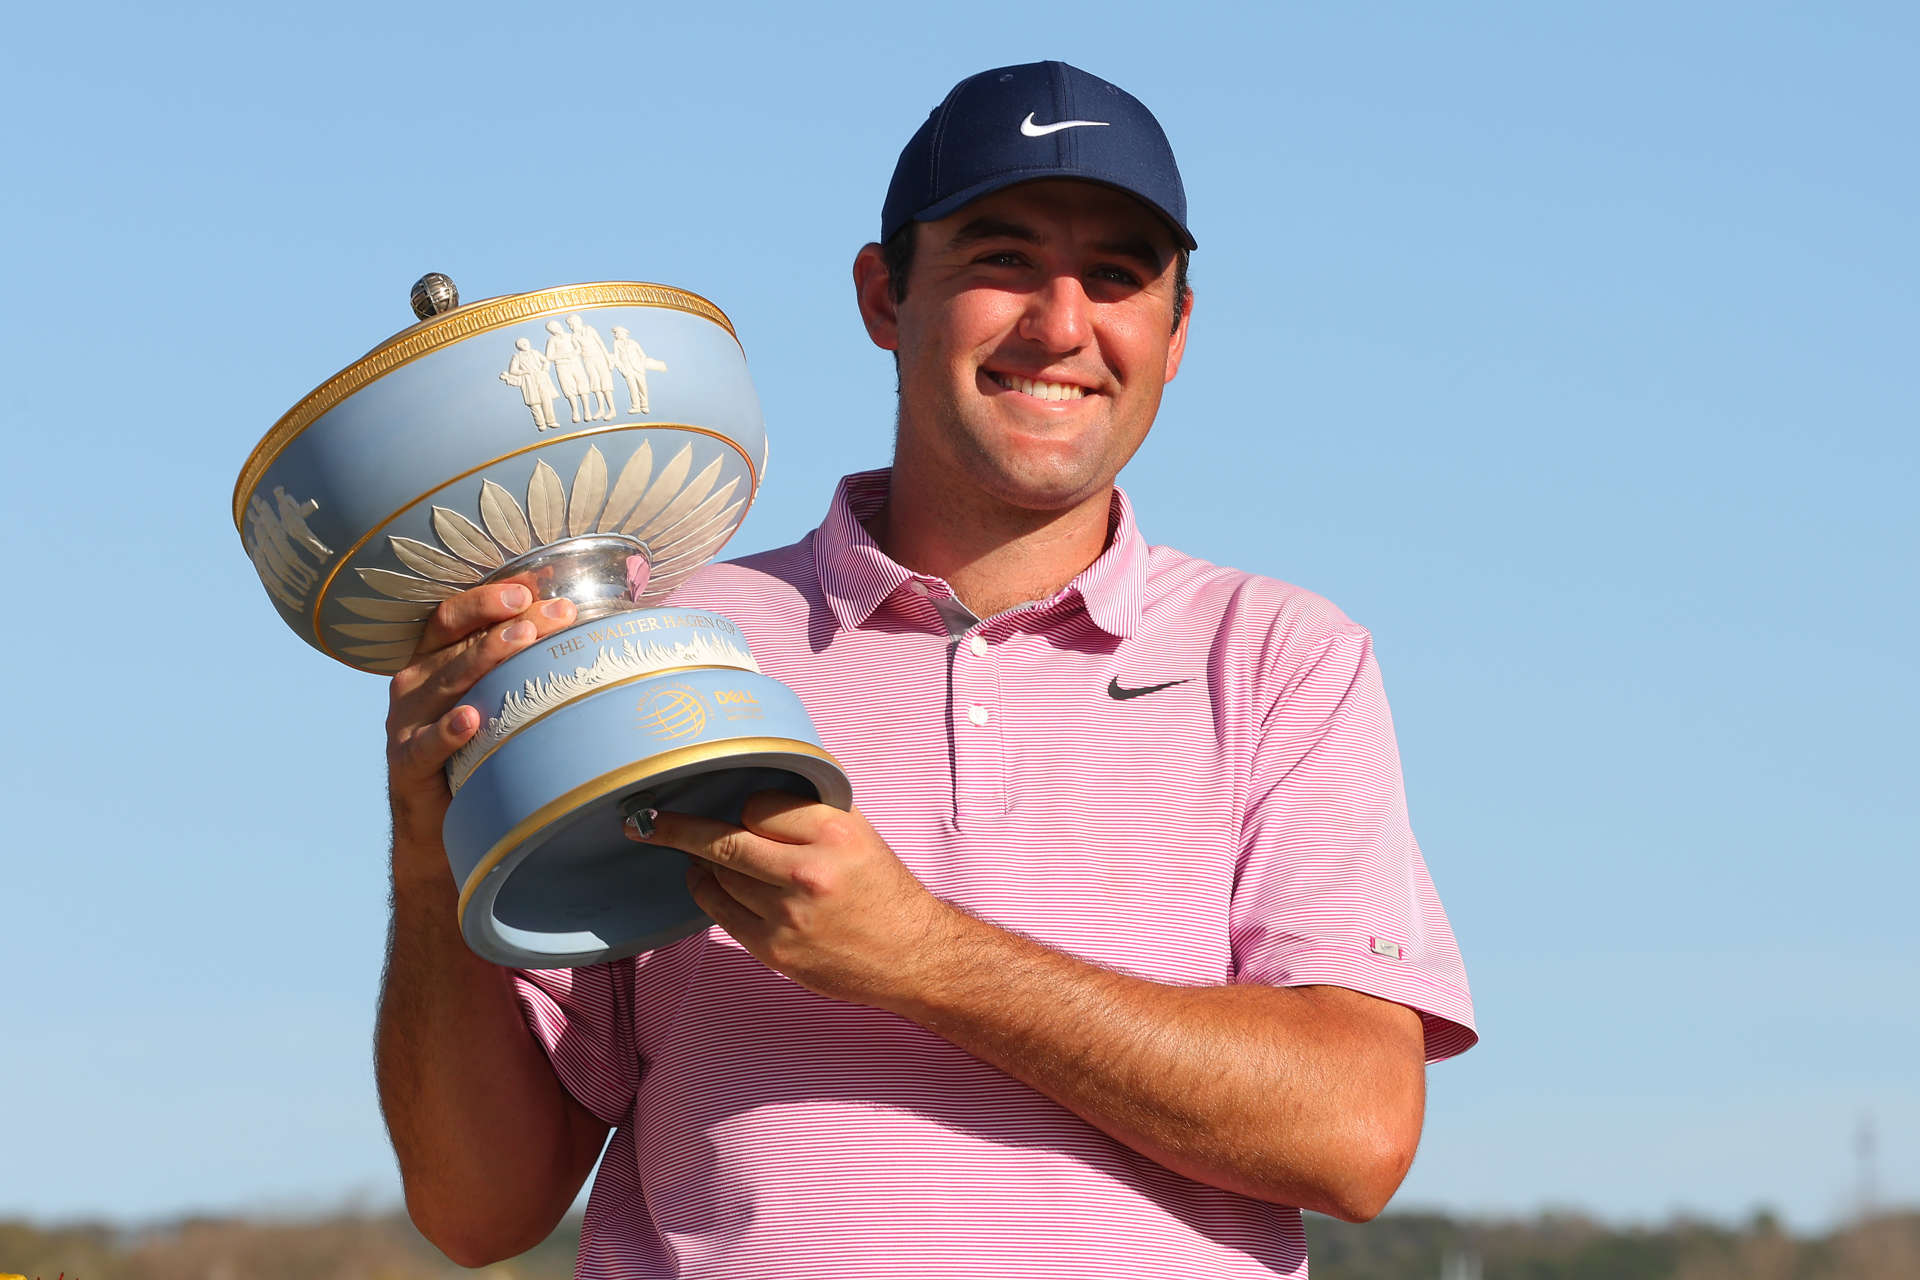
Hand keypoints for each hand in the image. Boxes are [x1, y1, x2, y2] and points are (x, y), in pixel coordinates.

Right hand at [386, 582, 576, 885]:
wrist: (436, 821)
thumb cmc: (473, 748)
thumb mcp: (491, 700)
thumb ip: (513, 665)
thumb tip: (570, 621)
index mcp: (431, 660)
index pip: (455, 616)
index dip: (490, 597)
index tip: (535, 587)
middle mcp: (414, 683)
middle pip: (459, 642)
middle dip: (508, 622)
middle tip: (554, 613)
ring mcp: (405, 722)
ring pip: (446, 681)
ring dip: (486, 658)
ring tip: (523, 640)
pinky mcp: (405, 762)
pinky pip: (426, 744)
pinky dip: (448, 730)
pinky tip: (471, 719)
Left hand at [635, 794, 961, 1007]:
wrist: (913, 956)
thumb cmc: (883, 889)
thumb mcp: (859, 832)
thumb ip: (810, 808)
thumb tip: (751, 785)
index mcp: (832, 832)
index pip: (756, 805)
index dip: (748, 809)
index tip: (743, 811)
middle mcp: (807, 872)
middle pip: (723, 841)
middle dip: (677, 828)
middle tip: (645, 820)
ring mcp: (787, 916)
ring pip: (718, 878)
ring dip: (703, 865)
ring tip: (701, 858)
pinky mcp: (775, 951)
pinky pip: (720, 914)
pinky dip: (709, 895)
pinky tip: (709, 884)